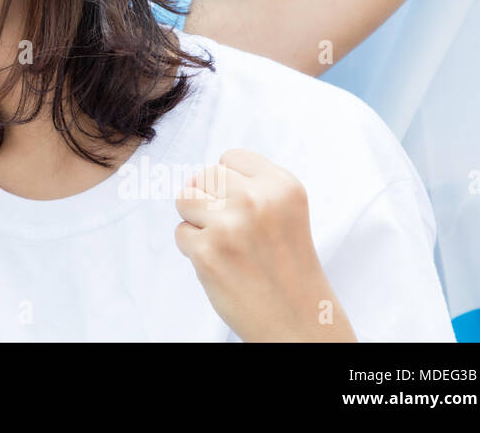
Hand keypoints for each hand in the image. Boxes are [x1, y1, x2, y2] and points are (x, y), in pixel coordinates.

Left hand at [174, 149, 355, 341]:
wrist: (298, 321)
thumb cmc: (287, 265)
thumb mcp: (285, 210)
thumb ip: (247, 185)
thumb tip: (190, 179)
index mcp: (282, 185)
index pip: (231, 158)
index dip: (233, 186)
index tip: (250, 212)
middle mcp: (256, 200)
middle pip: (204, 176)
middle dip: (211, 201)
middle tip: (237, 233)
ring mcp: (229, 225)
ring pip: (185, 199)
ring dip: (197, 222)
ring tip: (227, 245)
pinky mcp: (206, 252)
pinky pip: (181, 233)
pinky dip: (195, 250)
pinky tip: (223, 265)